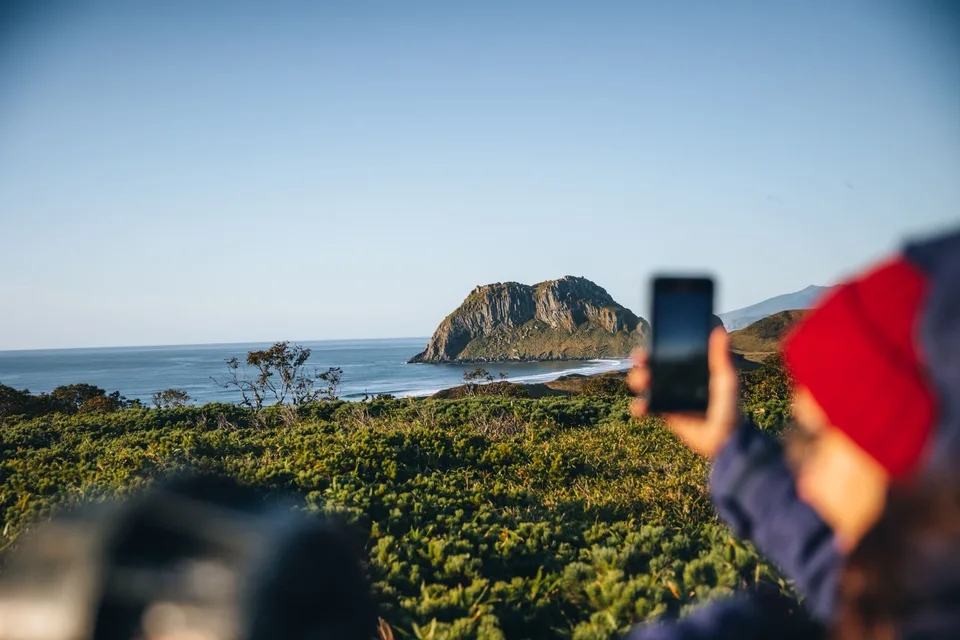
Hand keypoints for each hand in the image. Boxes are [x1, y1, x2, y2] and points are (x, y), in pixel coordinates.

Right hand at [628, 327, 740, 457]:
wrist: (724, 439)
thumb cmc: (730, 407)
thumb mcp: (726, 380)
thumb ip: (721, 357)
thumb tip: (720, 330)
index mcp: (692, 369)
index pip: (671, 353)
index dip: (659, 346)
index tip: (652, 339)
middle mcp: (678, 380)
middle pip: (653, 366)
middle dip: (642, 361)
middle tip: (640, 359)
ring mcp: (670, 396)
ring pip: (645, 384)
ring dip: (638, 380)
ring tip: (643, 383)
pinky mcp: (665, 413)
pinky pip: (646, 407)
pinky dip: (639, 406)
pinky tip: (642, 408)